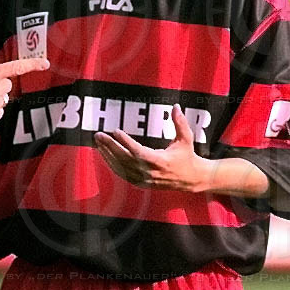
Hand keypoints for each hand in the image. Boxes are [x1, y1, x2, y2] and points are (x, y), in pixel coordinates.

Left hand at [95, 105, 270, 196]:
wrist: (191, 179)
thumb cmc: (187, 156)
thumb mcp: (186, 138)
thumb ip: (180, 122)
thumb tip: (176, 106)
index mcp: (160, 161)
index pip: (138, 151)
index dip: (126, 142)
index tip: (115, 131)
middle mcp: (150, 172)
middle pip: (125, 159)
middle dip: (110, 146)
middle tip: (99, 135)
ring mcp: (144, 179)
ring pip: (121, 168)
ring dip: (108, 155)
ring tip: (99, 142)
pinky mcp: (141, 183)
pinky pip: (122, 173)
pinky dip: (112, 164)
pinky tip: (105, 154)